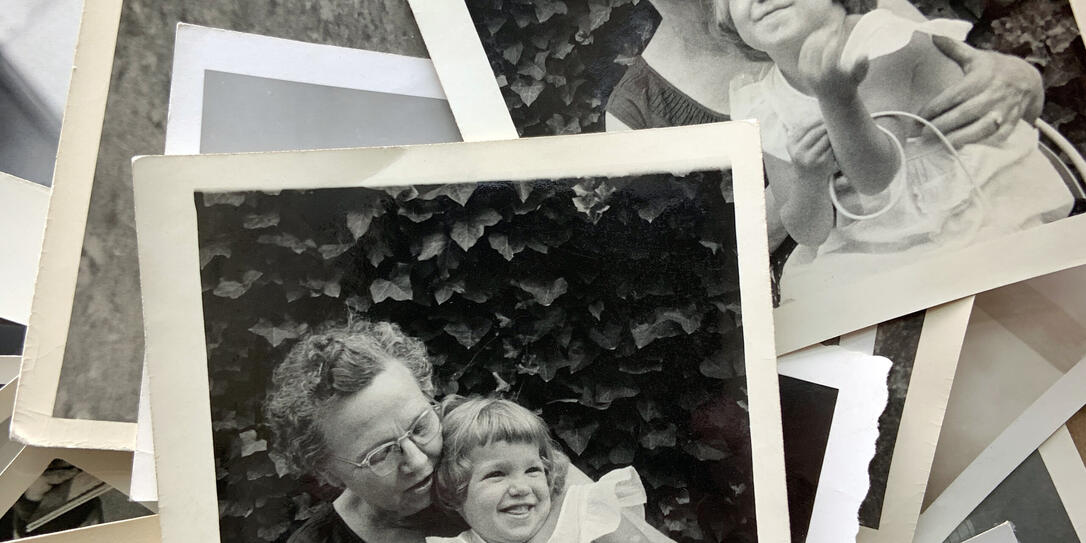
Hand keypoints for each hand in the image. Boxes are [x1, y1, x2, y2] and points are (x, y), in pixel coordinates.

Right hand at [786, 119, 838, 182]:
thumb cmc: (805, 157)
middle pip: (816, 131)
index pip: (805, 126)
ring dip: (833, 132)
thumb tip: (819, 111)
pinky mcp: (823, 163)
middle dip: (827, 124)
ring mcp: (811, 158)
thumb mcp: (798, 145)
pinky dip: (836, 142)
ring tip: (839, 128)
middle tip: (836, 120)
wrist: (808, 180)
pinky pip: (832, 147)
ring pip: (826, 138)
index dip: (817, 119)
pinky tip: (839, 140)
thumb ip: (804, 130)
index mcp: (791, 144)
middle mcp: (798, 152)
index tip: (825, 115)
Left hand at [797, 25, 869, 101]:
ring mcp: (807, 72)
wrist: (834, 99)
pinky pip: (805, 51)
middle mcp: (816, 73)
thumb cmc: (850, 83)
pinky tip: (820, 36)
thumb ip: (862, 65)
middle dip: (825, 34)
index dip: (835, 38)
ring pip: (809, 47)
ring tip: (828, 30)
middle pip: (817, 47)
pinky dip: (811, 42)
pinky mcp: (803, 70)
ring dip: (818, 36)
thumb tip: (863, 54)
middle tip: (833, 27)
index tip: (841, 31)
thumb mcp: (859, 76)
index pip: (830, 50)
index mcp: (830, 74)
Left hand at [918, 36, 1042, 147]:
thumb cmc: (995, 69)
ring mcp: (1004, 110)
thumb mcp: (976, 57)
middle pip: (963, 114)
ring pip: (979, 128)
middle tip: (922, 135)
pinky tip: (962, 150)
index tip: (917, 118)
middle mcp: (992, 94)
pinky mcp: (1012, 124)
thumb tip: (933, 36)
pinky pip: (995, 137)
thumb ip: (954, 49)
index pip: (952, 95)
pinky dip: (980, 145)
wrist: (1029, 80)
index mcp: (981, 77)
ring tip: (939, 145)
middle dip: (941, 126)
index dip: (934, 108)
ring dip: (958, 138)